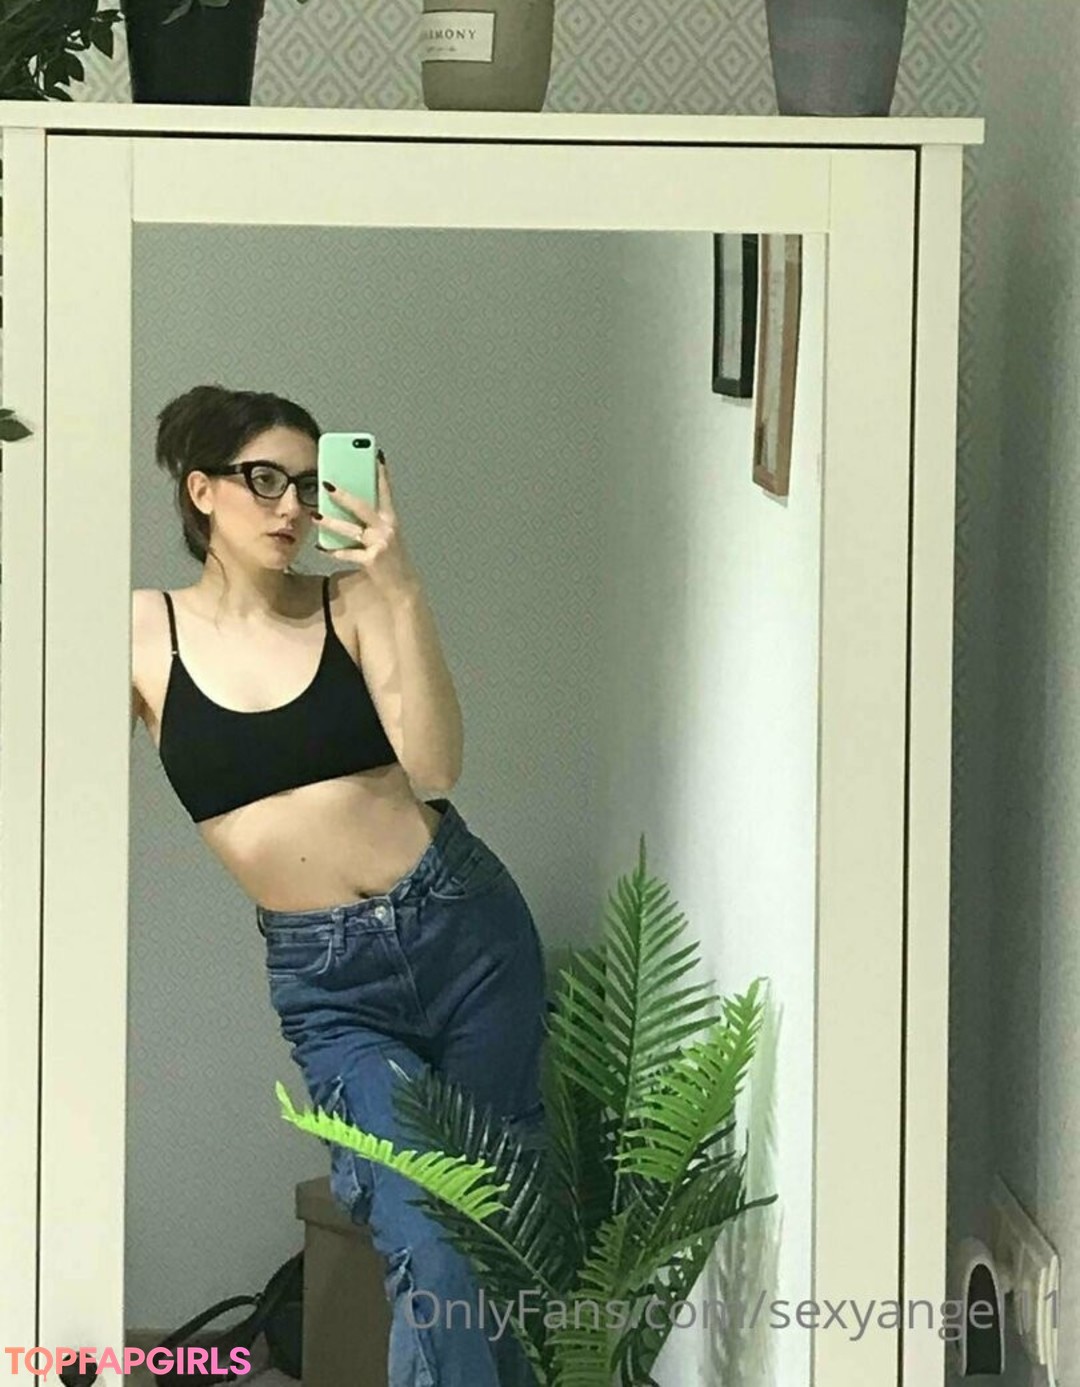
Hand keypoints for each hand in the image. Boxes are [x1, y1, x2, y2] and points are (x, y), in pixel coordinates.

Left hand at [315, 449, 419, 595]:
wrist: (403, 587)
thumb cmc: (391, 560)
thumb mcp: (385, 537)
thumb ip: (370, 523)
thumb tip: (346, 508)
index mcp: (392, 520)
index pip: (386, 492)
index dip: (381, 474)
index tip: (375, 456)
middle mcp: (387, 529)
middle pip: (362, 507)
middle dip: (343, 495)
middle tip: (326, 484)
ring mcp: (380, 544)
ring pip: (350, 530)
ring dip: (330, 523)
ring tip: (315, 515)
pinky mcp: (372, 560)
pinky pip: (348, 553)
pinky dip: (333, 551)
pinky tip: (320, 548)